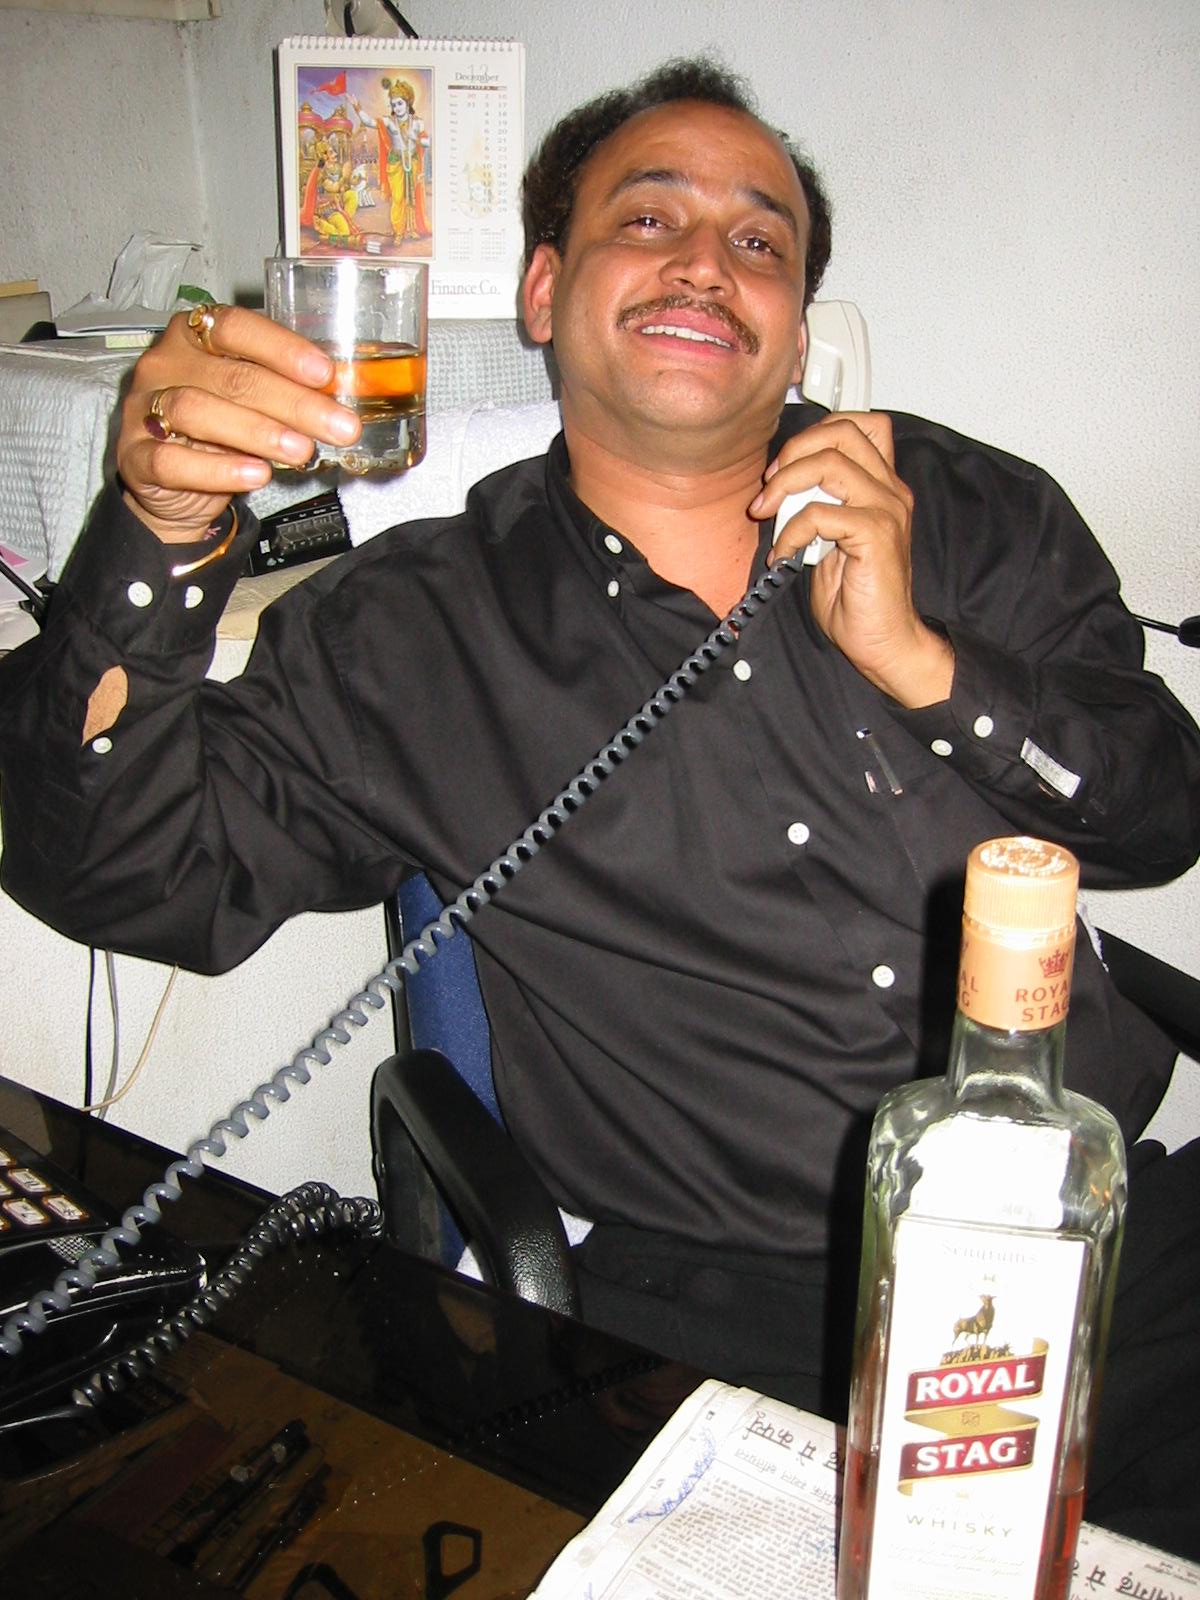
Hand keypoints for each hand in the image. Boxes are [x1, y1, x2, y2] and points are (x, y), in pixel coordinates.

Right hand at [115, 305, 360, 542]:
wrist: (172, 484)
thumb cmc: (219, 430)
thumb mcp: (252, 402)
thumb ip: (284, 390)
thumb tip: (340, 395)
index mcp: (192, 335)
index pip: (235, 327)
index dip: (282, 348)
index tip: (325, 373)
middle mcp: (164, 364)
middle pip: (230, 377)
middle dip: (293, 403)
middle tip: (338, 427)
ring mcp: (143, 408)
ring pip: (197, 411)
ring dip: (257, 432)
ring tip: (302, 451)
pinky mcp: (134, 456)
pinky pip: (172, 460)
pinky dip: (218, 469)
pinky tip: (257, 474)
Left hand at [749, 413, 953, 706]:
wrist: (884, 642)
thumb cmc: (856, 598)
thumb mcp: (829, 540)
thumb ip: (817, 505)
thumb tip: (780, 486)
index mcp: (882, 487)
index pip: (861, 425)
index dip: (818, 432)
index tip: (785, 466)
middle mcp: (890, 491)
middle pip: (844, 430)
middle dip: (795, 450)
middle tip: (770, 485)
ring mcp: (887, 510)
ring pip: (830, 463)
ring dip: (786, 486)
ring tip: (768, 516)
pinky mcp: (876, 535)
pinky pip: (820, 513)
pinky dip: (791, 530)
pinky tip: (783, 555)